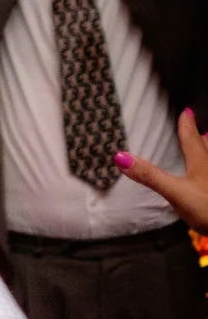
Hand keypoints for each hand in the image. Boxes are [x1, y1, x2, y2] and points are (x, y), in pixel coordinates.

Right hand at [117, 108, 207, 232]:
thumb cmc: (207, 207)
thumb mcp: (175, 191)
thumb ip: (149, 175)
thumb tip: (120, 157)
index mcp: (201, 162)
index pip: (192, 138)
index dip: (187, 124)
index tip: (186, 110)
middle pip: (206, 146)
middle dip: (200, 136)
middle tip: (199, 128)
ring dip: (206, 151)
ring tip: (206, 144)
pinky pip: (207, 176)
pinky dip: (204, 173)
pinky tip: (202, 178)